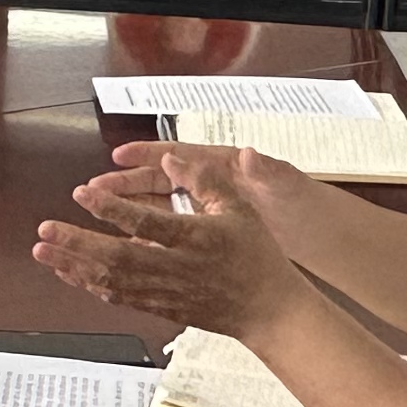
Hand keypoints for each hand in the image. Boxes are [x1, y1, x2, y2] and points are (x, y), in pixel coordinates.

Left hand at [33, 148, 306, 334]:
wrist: (268, 310)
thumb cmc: (256, 256)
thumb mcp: (239, 207)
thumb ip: (204, 179)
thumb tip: (169, 158)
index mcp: (197, 239)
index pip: (147, 222)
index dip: (112, 208)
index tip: (82, 193)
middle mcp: (176, 268)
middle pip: (118, 256)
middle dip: (77, 244)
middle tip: (44, 230)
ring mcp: (165, 291)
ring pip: (111, 280)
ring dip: (73, 265)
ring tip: (42, 251)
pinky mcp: (160, 307)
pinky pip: (118, 297)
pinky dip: (89, 284)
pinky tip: (68, 272)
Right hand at [94, 138, 324, 240]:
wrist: (315, 234)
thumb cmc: (300, 203)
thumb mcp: (285, 185)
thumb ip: (267, 169)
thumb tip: (250, 155)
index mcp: (222, 168)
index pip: (178, 156)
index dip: (148, 156)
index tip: (119, 156)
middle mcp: (206, 188)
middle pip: (156, 185)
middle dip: (122, 188)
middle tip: (91, 192)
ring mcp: (202, 215)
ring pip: (153, 214)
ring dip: (123, 216)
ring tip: (97, 217)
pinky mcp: (200, 238)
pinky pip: (163, 238)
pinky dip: (140, 242)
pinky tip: (118, 251)